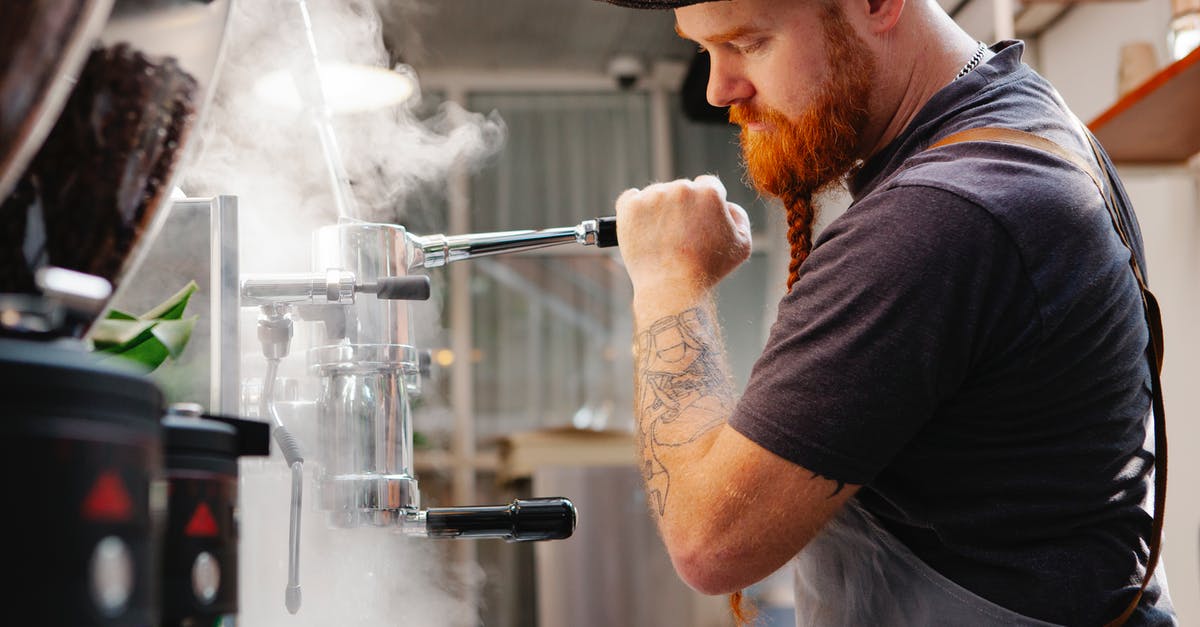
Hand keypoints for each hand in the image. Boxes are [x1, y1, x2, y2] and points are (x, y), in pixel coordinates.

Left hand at [615, 175, 751, 296]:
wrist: (672, 287)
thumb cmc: (708, 270)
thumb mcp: (742, 245)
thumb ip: (739, 216)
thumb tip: (727, 204)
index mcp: (709, 192)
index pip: (707, 185)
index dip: (704, 205)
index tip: (697, 221)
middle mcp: (681, 188)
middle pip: (681, 189)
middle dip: (682, 207)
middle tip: (680, 235)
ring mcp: (653, 196)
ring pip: (656, 194)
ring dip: (658, 209)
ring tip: (662, 238)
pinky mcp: (630, 207)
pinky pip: (630, 198)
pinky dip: (634, 210)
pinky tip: (642, 228)